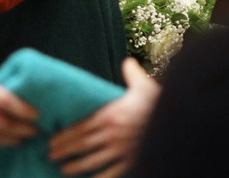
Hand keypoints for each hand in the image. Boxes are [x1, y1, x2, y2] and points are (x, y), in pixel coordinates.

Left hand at [48, 58, 161, 177]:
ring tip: (63, 170)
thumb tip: (128, 61)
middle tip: (49, 156)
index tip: (51, 140)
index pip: (80, 127)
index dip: (63, 135)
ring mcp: (122, 150)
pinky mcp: (132, 161)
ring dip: (76, 167)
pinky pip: (112, 173)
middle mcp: (113, 134)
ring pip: (93, 161)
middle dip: (64, 151)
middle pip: (82, 145)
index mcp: (111, 115)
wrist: (178, 119)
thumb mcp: (144, 85)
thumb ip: (132, 74)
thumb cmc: (159, 102)